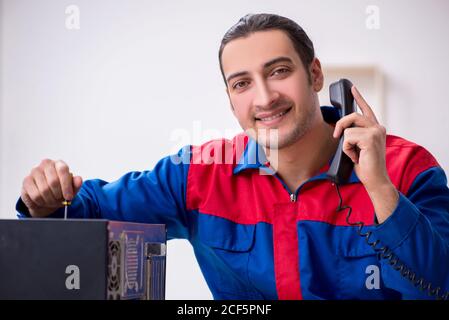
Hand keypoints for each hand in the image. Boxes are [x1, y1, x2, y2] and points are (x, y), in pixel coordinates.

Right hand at [20, 159, 82, 216]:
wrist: (47, 198)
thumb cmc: (60, 190)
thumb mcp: (71, 189)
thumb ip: (76, 184)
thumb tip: (79, 180)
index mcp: (59, 164)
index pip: (63, 171)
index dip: (66, 186)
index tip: (69, 197)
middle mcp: (46, 164)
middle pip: (53, 182)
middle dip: (58, 195)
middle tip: (60, 201)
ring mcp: (34, 172)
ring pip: (44, 190)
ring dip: (50, 200)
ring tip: (52, 201)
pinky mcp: (26, 181)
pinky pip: (35, 195)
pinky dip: (41, 202)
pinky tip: (43, 201)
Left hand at [332, 86, 397, 222]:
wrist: (375, 179)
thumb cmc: (366, 165)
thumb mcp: (358, 147)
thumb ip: (354, 135)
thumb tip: (342, 130)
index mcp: (376, 129)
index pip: (366, 110)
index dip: (359, 98)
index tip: (352, 88)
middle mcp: (378, 127)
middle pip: (352, 115)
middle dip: (341, 125)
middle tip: (336, 136)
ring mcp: (376, 131)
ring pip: (348, 129)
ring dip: (346, 144)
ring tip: (355, 154)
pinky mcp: (370, 138)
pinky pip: (347, 138)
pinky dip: (347, 149)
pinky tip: (357, 156)